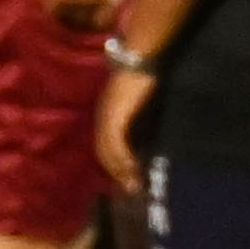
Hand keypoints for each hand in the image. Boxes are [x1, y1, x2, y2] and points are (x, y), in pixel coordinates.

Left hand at [90, 61, 152, 194]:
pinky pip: (116, 144)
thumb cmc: (142, 77)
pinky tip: (135, 169)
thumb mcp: (138, 103)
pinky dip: (124, 159)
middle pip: (103, 152)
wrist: (138, 60)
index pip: (105, 146)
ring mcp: (106, 118)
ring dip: (121, 170)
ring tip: (134, 184)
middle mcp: (102, 118)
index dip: (114, 164)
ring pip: (108, 152)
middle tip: (131, 189)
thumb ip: (139, 119)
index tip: (127, 178)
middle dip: (117, 172)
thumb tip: (147, 139)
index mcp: (106, 115)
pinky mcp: (114, 117)